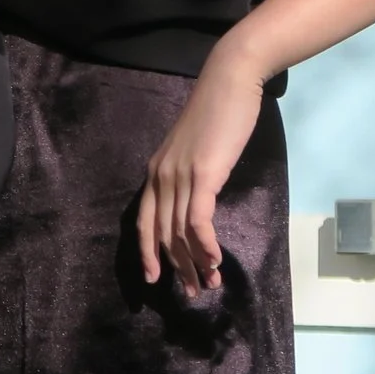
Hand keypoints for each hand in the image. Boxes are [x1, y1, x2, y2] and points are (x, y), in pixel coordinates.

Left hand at [138, 40, 265, 296]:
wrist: (229, 82)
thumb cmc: (217, 114)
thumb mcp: (195, 150)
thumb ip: (190, 176)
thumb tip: (196, 202)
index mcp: (155, 172)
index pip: (145, 222)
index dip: (148, 253)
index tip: (156, 279)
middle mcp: (160, 177)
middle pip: (161, 233)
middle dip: (177, 267)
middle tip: (193, 292)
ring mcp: (179, 175)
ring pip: (180, 232)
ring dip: (196, 262)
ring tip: (210, 284)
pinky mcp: (202, 174)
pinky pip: (197, 219)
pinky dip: (205, 244)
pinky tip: (216, 260)